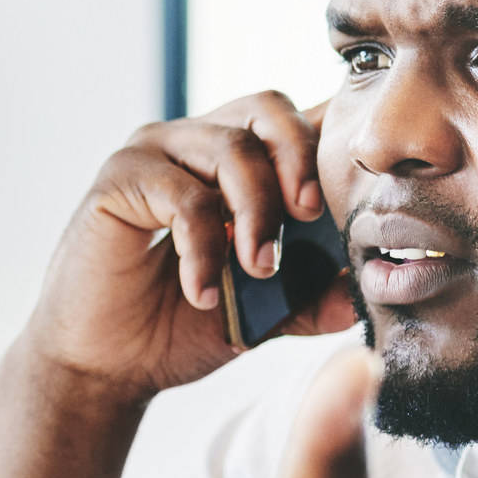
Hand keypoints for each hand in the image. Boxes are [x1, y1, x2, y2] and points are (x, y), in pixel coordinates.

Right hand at [22, 92, 356, 402]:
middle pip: (267, 108)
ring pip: (230, 147)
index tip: (357, 195)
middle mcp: (195, 143)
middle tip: (310, 215)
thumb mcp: (265, 314)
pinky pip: (182, 196)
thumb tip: (374, 287)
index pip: (294, 124)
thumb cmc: (177, 329)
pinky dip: (205, 246)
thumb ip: (315, 297)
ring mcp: (154, 154)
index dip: (329, 144)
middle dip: (301, 157)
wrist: (104, 368)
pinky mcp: (118, 180)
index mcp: (235, 163)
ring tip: (260, 269)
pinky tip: (206, 292)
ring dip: (258, 211)